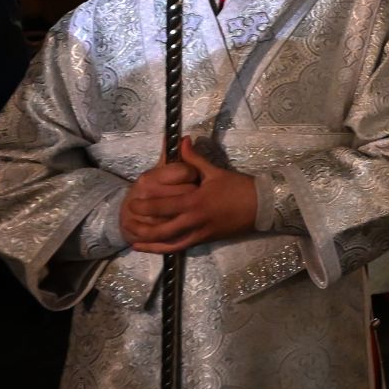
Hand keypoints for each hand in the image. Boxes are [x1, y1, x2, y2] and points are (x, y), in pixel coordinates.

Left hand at [121, 138, 256, 253]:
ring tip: (133, 238)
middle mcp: (194, 220)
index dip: (145, 206)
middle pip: (161, 228)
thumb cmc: (238, 187)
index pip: (164, 206)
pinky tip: (151, 247)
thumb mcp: (215, 172)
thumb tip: (182, 140)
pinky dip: (162, 249)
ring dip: (148, 242)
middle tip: (127, 221)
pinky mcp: (203, 240)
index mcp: (196, 201)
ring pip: (168, 242)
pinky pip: (179, 247)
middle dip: (141, 226)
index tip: (132, 202)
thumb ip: (194, 159)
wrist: (261, 206)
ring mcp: (198, 233)